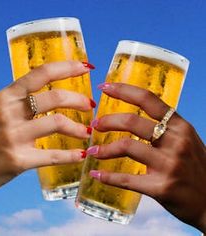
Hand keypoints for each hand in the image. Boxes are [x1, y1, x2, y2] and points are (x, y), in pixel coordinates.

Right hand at [0, 61, 93, 197]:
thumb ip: (21, 100)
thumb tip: (52, 94)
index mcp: (7, 96)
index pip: (42, 73)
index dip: (67, 67)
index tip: (86, 67)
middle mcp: (9, 112)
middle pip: (56, 97)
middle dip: (79, 100)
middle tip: (90, 106)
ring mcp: (13, 136)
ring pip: (57, 123)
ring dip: (79, 128)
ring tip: (88, 132)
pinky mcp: (18, 160)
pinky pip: (53, 155)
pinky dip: (71, 155)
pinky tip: (81, 154)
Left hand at [88, 83, 205, 231]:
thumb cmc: (195, 167)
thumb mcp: (185, 140)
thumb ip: (164, 128)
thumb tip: (132, 119)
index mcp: (180, 126)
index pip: (148, 99)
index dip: (123, 90)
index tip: (105, 87)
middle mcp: (176, 141)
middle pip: (132, 121)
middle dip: (107, 121)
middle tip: (95, 125)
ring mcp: (169, 165)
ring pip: (126, 147)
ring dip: (104, 149)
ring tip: (93, 151)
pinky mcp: (162, 188)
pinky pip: (127, 179)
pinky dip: (108, 176)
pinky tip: (97, 174)